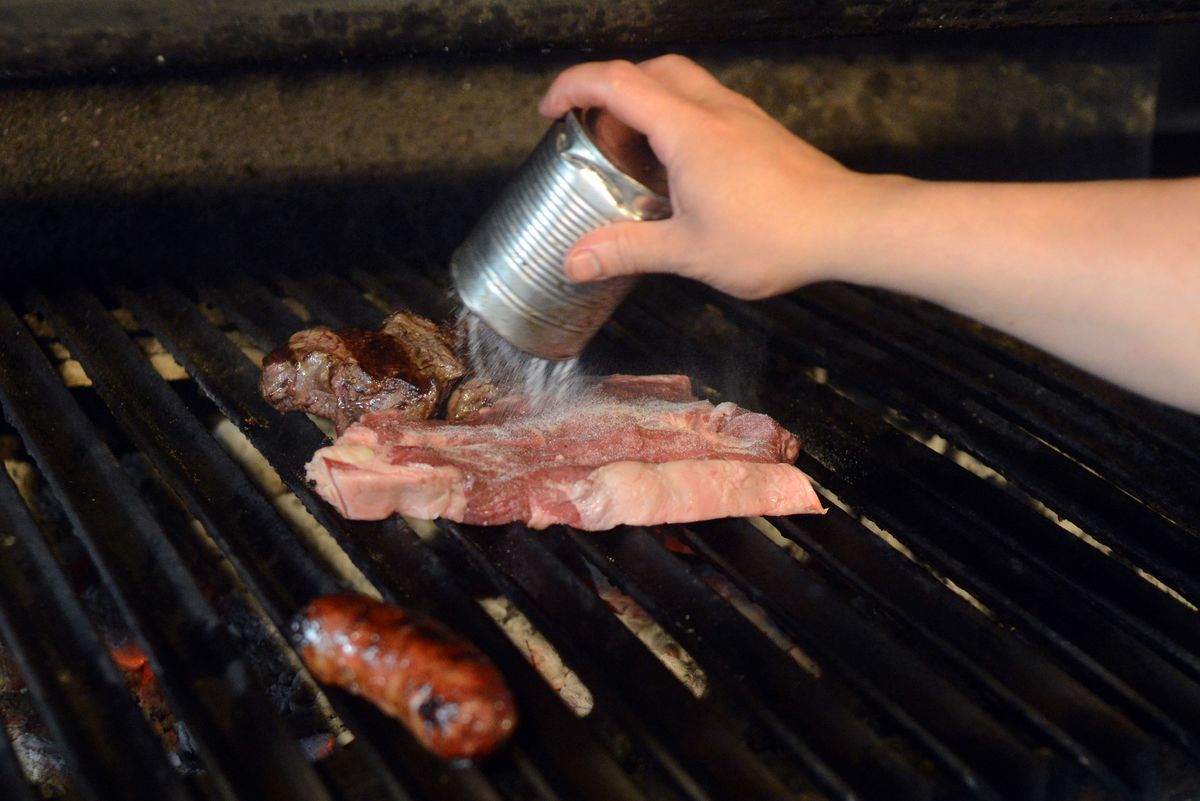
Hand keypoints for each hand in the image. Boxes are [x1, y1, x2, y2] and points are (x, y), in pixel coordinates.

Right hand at [539, 55, 878, 299]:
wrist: (847, 226)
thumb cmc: (774, 236)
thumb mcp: (689, 252)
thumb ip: (627, 251)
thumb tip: (575, 262)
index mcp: (687, 129)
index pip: (616, 82)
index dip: (573, 86)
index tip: (550, 109)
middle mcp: (714, 109)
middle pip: (650, 70)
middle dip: (610, 91)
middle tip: (593, 132)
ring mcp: (742, 116)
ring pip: (682, 82)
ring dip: (647, 102)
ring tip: (632, 152)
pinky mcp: (761, 131)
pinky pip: (708, 105)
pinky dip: (678, 119)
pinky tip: (679, 168)